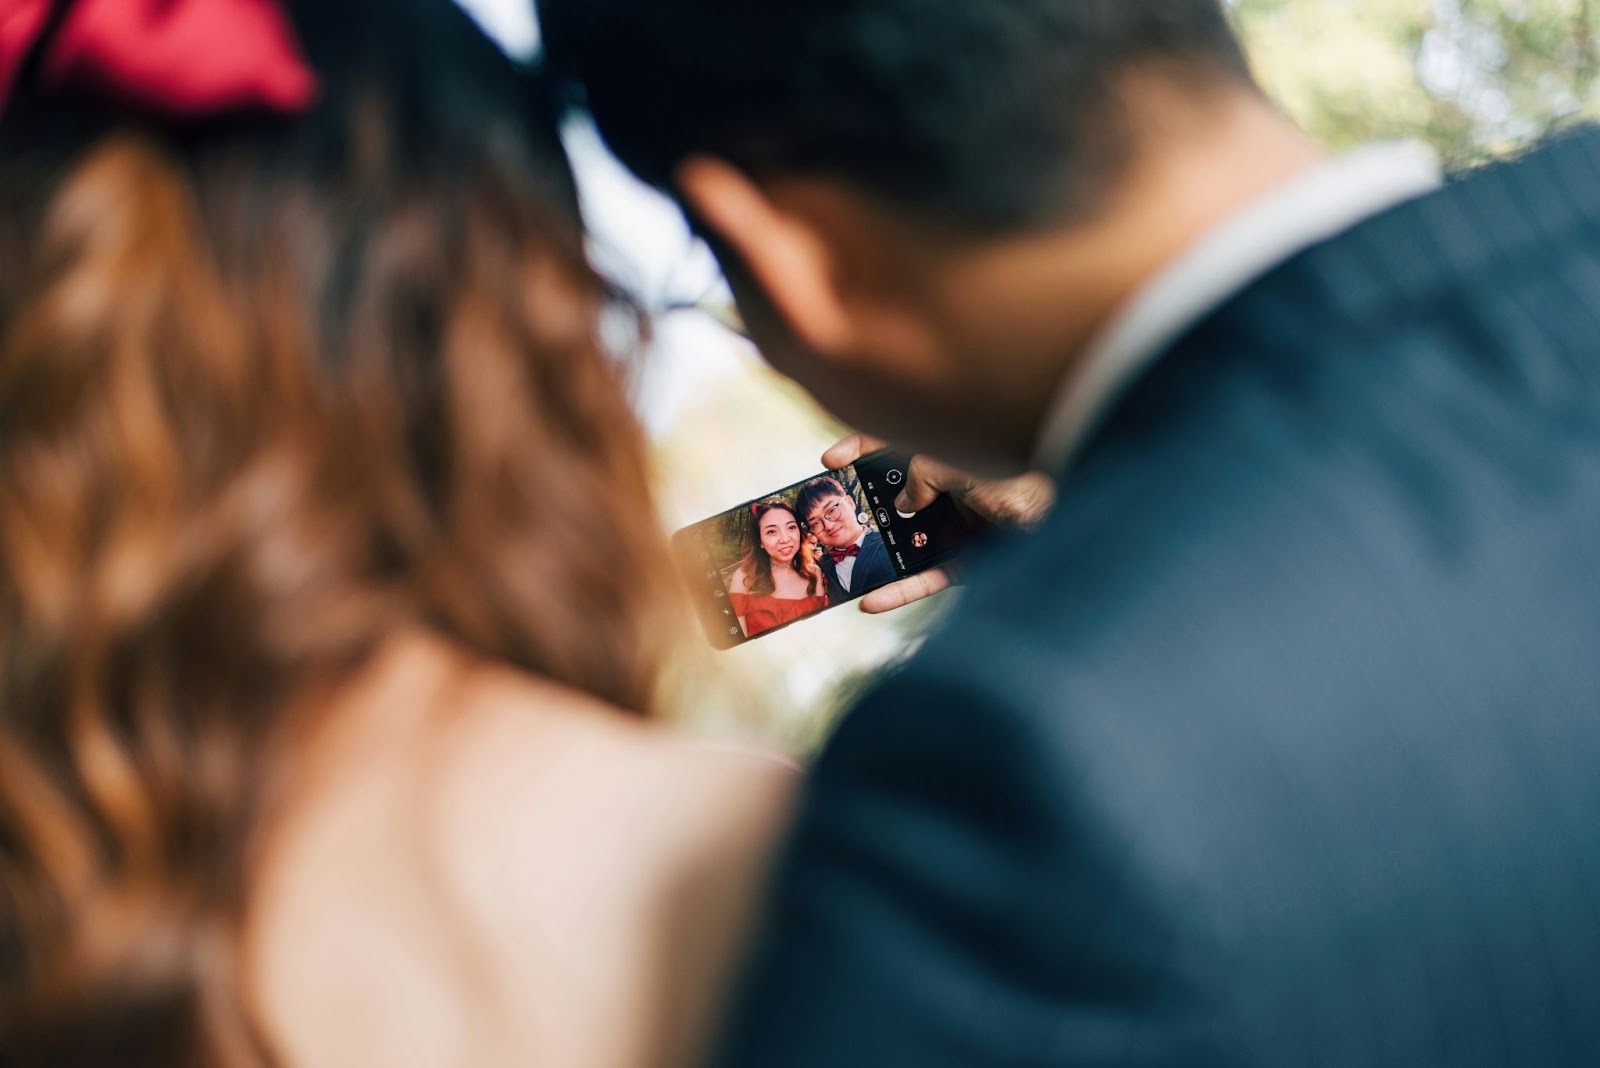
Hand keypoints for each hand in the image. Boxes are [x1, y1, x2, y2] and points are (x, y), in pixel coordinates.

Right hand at [821, 433, 1055, 613]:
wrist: (1074, 508)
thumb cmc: (1019, 473)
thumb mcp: (956, 462)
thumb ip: (921, 472)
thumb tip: (905, 503)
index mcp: (952, 452)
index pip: (896, 442)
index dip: (860, 448)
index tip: (829, 462)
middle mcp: (955, 489)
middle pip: (899, 496)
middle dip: (865, 507)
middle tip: (831, 515)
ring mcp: (961, 527)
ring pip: (908, 543)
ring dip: (876, 554)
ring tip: (840, 561)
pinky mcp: (970, 564)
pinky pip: (928, 581)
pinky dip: (900, 593)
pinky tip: (870, 603)